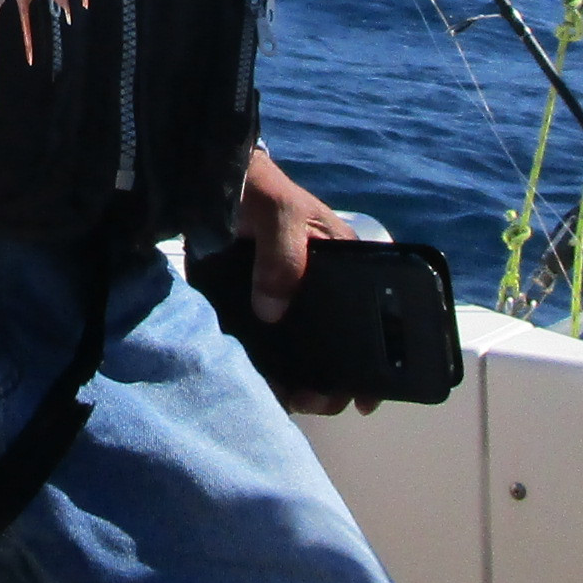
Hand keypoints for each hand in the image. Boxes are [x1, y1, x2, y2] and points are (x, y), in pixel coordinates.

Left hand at [234, 146, 378, 416]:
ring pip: (301, 355)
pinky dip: (266, 372)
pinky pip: (265, 348)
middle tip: (314, 400)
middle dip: (332, 383)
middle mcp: (319, 289)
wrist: (210, 182)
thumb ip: (282, 256)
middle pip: (335, 348)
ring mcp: (286, 301)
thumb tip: (272, 311)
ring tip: (289, 399)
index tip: (365, 397)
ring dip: (299, 384)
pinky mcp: (253, 307)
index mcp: (342, 264)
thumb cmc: (259, 189)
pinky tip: (263, 388)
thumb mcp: (279, 213)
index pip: (371, 319)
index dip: (372, 361)